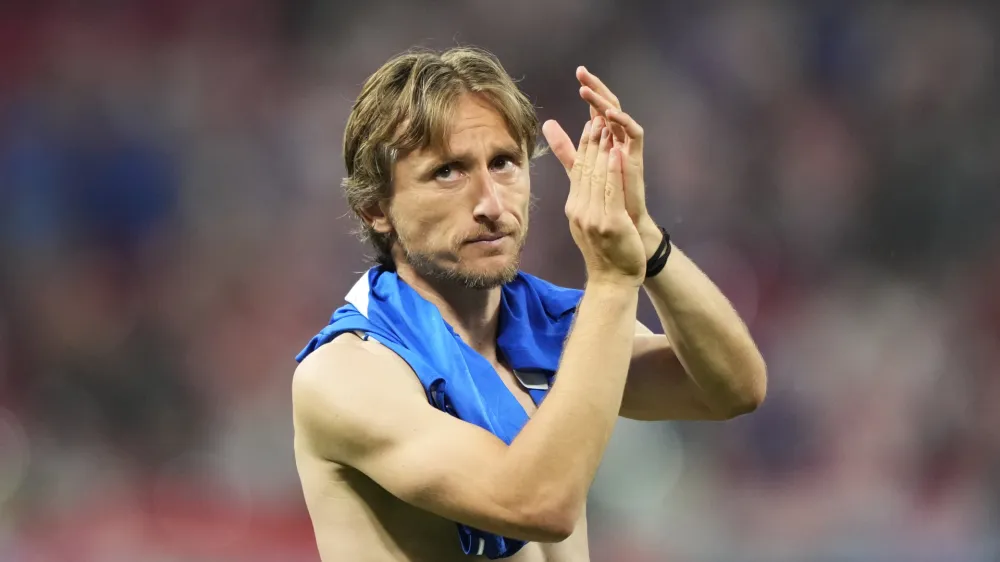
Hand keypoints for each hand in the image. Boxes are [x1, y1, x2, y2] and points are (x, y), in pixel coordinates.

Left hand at [542, 67, 650, 232]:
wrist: (623, 228)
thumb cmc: (604, 200)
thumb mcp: (578, 168)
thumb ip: (565, 148)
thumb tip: (547, 124)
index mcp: (605, 140)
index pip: (596, 109)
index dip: (589, 91)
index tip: (578, 72)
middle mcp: (617, 141)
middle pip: (608, 107)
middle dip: (596, 89)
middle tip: (582, 72)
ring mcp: (628, 149)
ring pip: (618, 117)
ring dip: (604, 102)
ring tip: (588, 91)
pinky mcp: (636, 160)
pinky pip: (634, 134)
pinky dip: (623, 122)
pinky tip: (608, 114)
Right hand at [565, 117, 645, 286]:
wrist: (613, 279)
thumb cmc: (604, 250)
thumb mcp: (588, 219)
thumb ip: (584, 195)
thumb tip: (575, 174)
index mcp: (574, 207)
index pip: (578, 170)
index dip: (584, 145)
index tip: (590, 123)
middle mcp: (579, 210)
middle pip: (585, 169)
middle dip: (591, 141)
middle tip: (597, 116)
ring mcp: (594, 217)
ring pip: (597, 176)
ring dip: (601, 149)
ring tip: (607, 127)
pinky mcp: (611, 224)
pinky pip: (611, 192)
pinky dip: (613, 170)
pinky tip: (617, 152)